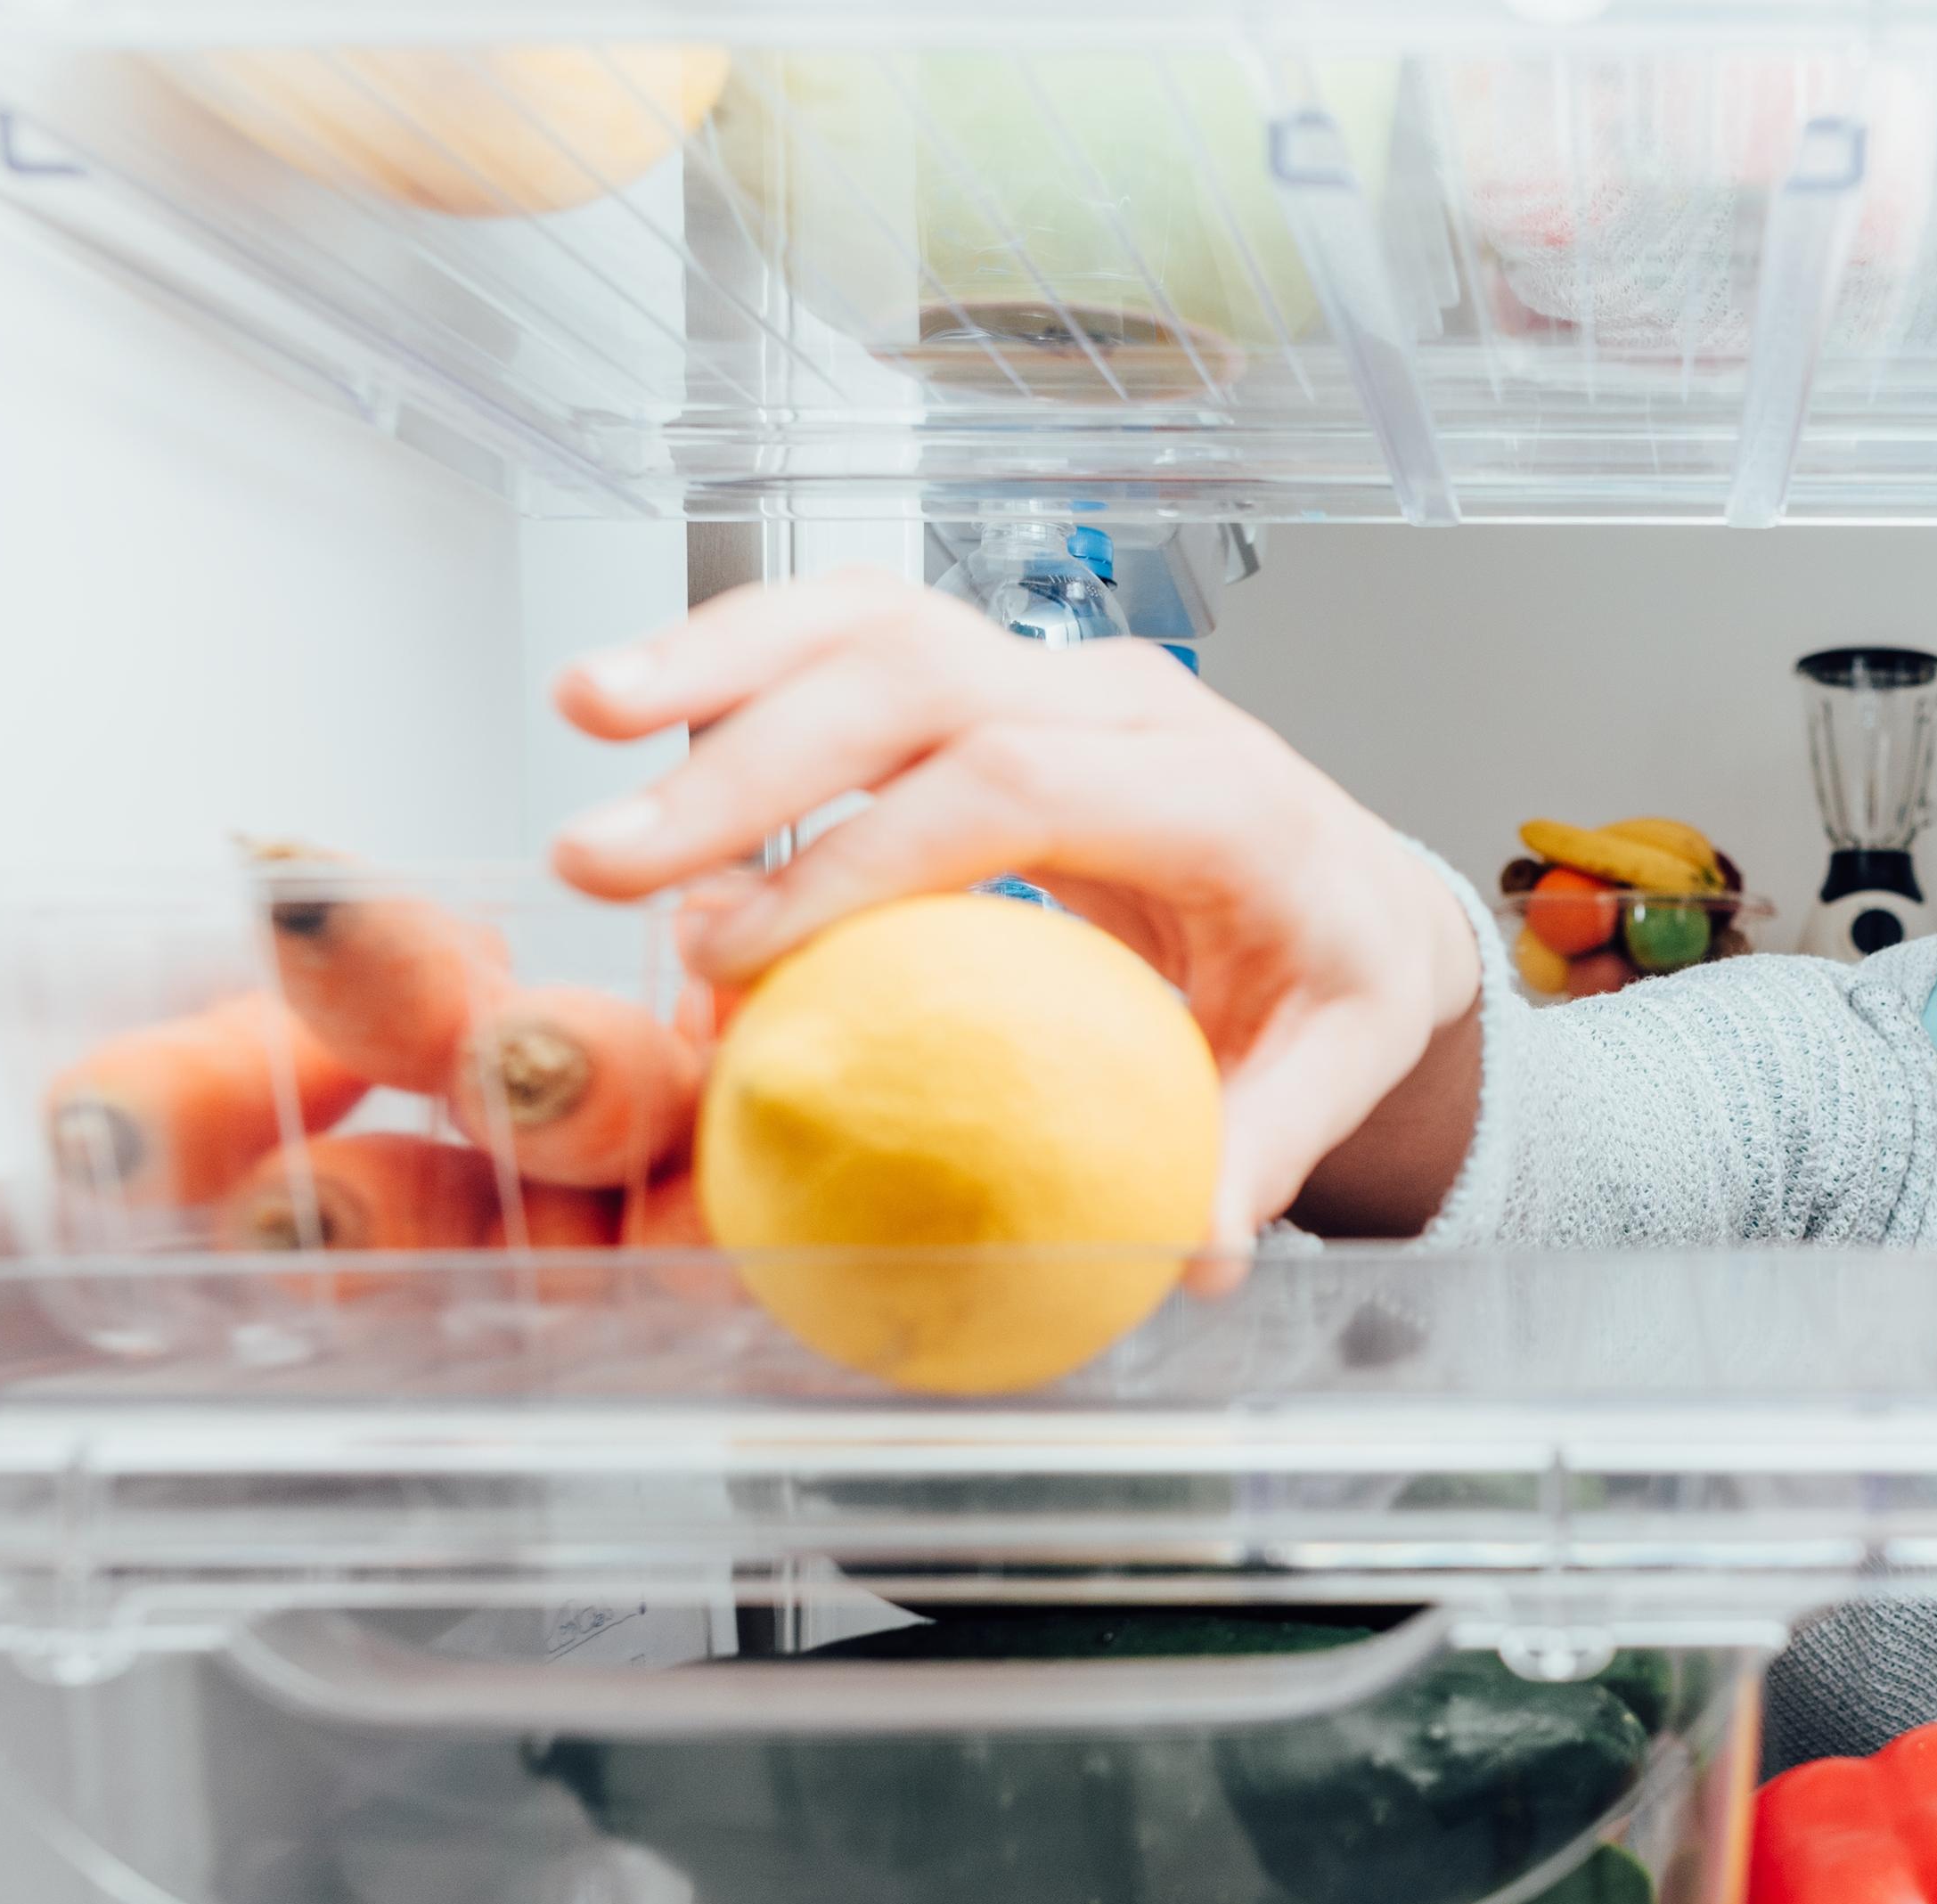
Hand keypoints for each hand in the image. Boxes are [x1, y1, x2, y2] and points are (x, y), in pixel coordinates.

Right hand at [550, 568, 1482, 1259]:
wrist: (1355, 889)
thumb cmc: (1333, 976)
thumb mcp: (1335, 1067)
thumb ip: (1260, 1150)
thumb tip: (1193, 1251)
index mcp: (1220, 795)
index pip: (1020, 785)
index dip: (868, 857)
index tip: (742, 953)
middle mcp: (1132, 704)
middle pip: (921, 678)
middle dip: (750, 758)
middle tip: (609, 861)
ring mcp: (1057, 675)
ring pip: (875, 619)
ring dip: (718, 660)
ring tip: (581, 713)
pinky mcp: (997, 679)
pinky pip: (858, 637)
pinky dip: (741, 658)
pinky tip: (632, 705)